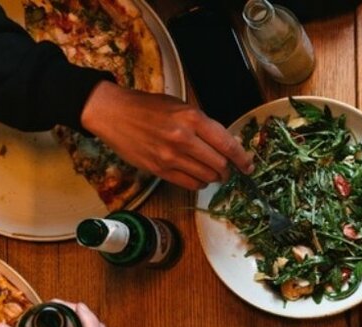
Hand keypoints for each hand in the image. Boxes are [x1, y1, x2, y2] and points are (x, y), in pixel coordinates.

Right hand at [81, 81, 253, 189]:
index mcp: (192, 118)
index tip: (249, 166)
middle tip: (228, 169)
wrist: (113, 113)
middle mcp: (183, 139)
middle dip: (228, 170)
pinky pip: (190, 184)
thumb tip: (226, 145)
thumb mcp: (180, 107)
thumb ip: (204, 125)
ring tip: (212, 172)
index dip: (242, 159)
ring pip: (207, 177)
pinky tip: (198, 176)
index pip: (228, 144)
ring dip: (214, 177)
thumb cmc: (148, 107)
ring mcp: (170, 156)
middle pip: (220, 165)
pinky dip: (199, 182)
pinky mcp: (159, 170)